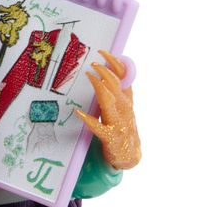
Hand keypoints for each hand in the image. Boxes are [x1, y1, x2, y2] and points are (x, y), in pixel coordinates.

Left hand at [73, 51, 140, 169]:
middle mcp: (124, 109)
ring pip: (109, 101)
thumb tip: (104, 72)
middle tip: (93, 63)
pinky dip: (88, 120)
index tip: (103, 52)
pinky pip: (98, 126)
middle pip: (116, 85)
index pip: (124, 77)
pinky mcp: (110, 136)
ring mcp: (118, 122)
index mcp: (127, 100)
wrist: (129, 155)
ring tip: (90, 76)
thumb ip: (116, 91)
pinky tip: (78, 113)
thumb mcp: (123, 107)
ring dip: (100, 88)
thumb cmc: (122, 127)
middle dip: (105, 72)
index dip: (114, 63)